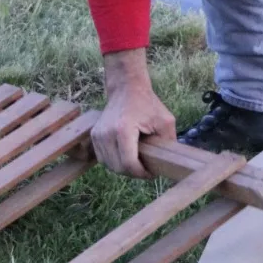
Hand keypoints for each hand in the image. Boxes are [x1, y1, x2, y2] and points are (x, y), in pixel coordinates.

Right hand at [92, 49, 176, 178]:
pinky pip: (103, 159)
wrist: (126, 88)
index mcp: (123, 130)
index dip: (141, 174)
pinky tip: (126, 156)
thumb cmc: (147, 104)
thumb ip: (168, 142)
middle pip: (118, 168)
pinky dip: (115, 162)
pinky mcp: (93, 136)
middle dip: (134, 173)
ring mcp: (97, 135)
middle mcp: (106, 133)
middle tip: (147, 169)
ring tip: (137, 162)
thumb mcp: (165, 121)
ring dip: (124, 168)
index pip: (128, 164)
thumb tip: (169, 163)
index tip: (152, 172)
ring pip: (109, 166)